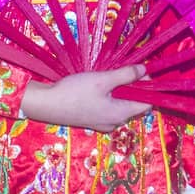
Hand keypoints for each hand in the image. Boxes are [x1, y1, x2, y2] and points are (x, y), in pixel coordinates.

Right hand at [19, 65, 150, 132]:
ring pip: (121, 106)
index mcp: (121, 114)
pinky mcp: (92, 121)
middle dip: (134, 87)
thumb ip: (126, 75)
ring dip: (121, 91)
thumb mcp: (103, 79)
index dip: (148, 87)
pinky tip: (99, 87)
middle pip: (135, 104)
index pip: (147, 103)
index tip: (142, 72)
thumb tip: (145, 70)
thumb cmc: (75, 92)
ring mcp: (103, 123)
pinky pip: (109, 109)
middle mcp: (115, 122)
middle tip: (125, 70)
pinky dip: (110, 98)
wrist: (46, 105)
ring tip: (110, 77)